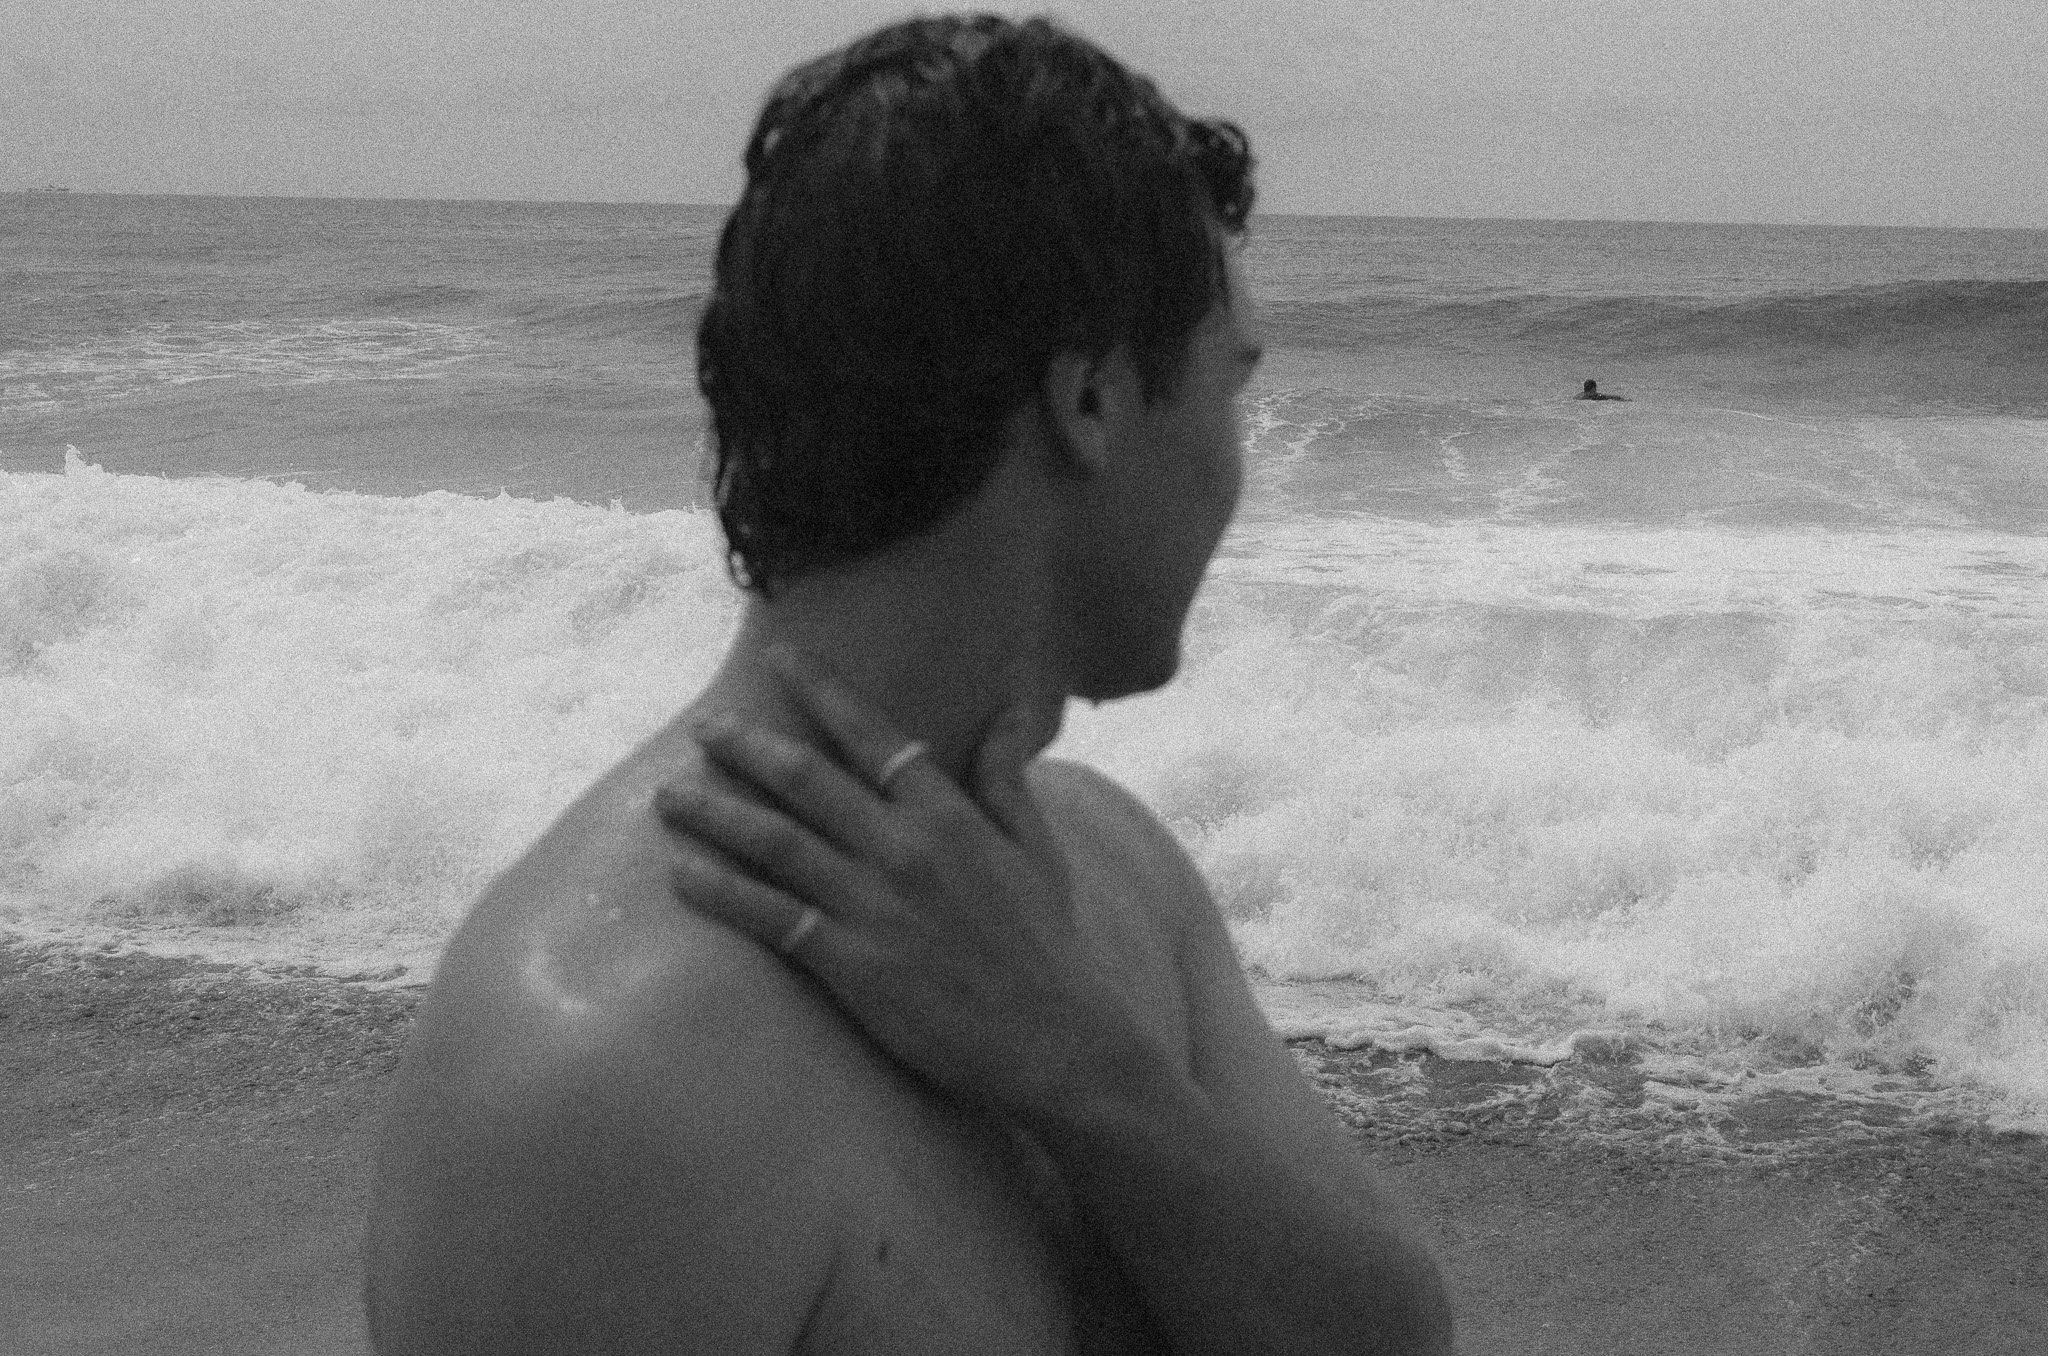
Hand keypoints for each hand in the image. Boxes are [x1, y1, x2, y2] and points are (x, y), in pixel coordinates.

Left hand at [652, 650, 1161, 1125]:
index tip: (780, 659)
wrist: (1052, 1038)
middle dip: (747, 745)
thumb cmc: (1046, 946)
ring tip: (669, 796)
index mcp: (948, 816)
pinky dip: (721, 893)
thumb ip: (1008, 780)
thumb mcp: (1035, 851)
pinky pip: (771, 917)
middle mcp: (903, 849)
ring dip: (716, 813)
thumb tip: (1010, 715)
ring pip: (775, 841)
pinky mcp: (852, 964)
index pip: (873, 734)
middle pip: (806, 778)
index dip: (822, 691)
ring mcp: (873, 906)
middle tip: (704, 727)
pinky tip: (682, 875)